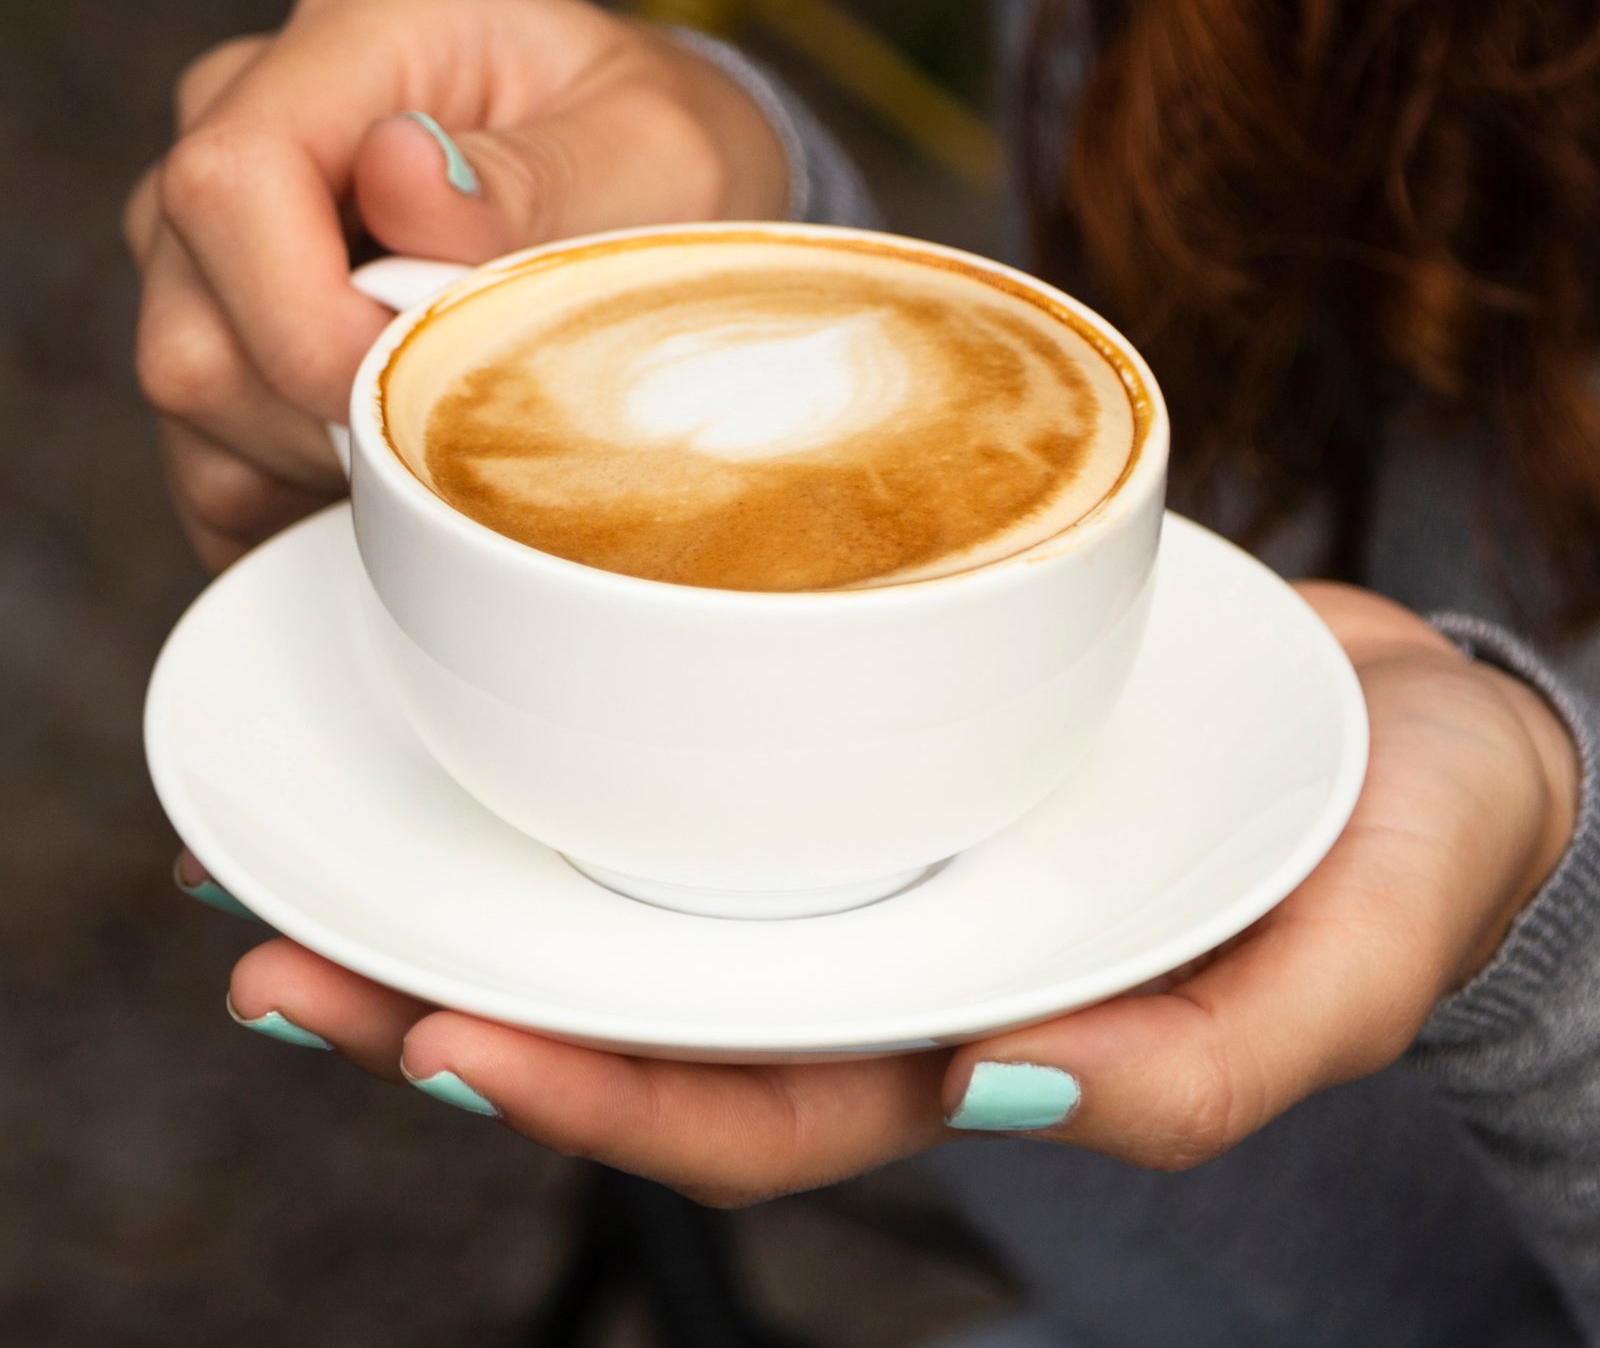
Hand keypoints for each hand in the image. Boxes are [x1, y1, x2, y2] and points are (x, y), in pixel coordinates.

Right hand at [124, 0, 789, 569]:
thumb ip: (533, 178)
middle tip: (461, 428)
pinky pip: (208, 454)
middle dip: (323, 409)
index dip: (305, 320)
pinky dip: (294, 500)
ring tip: (445, 446)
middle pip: (195, 312)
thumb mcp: (657, 154)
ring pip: (190, 390)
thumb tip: (399, 175)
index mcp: (360, 39)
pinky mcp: (231, 324)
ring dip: (313, 461)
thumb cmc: (666, 162)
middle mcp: (258, 119)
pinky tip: (394, 485)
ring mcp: (227, 227)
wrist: (670, 197)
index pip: (231, 180)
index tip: (418, 390)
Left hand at [193, 584, 1577, 1204]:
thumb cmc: (1396, 845)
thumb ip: (1216, 1058)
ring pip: (652, 887)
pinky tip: (489, 693)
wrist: (1416, 722)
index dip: (602, 1095)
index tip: (443, 1037)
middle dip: (459, 1000)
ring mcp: (881, 836)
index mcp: (981, 1028)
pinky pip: (717, 752)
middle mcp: (900, 943)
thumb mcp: (1342, 963)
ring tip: (301, 850)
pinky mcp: (886, 721)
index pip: (759, 1100)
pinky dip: (594, 743)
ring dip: (481, 878)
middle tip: (281, 960)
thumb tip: (1029, 1085)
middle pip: (652, 1004)